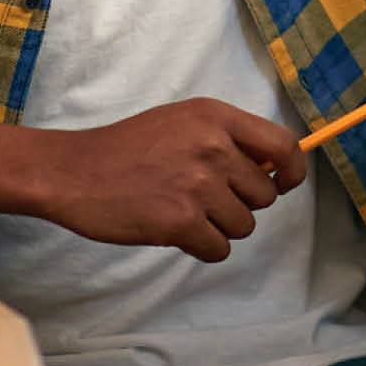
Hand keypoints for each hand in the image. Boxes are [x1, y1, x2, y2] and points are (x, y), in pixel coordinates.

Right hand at [45, 99, 305, 262]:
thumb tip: (275, 168)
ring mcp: (197, 184)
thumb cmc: (127, 148)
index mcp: (216, 117)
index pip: (284, 145)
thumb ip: (226, 138)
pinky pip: (219, 249)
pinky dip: (202, 247)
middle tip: (203, 198)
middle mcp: (213, 147)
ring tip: (183, 210)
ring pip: (243, 226)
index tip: (283, 184)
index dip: (292, 171)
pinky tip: (175, 230)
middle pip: (264, 195)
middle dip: (241, 203)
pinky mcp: (180, 221)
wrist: (74, 172)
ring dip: (219, 227)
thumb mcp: (181, 122)